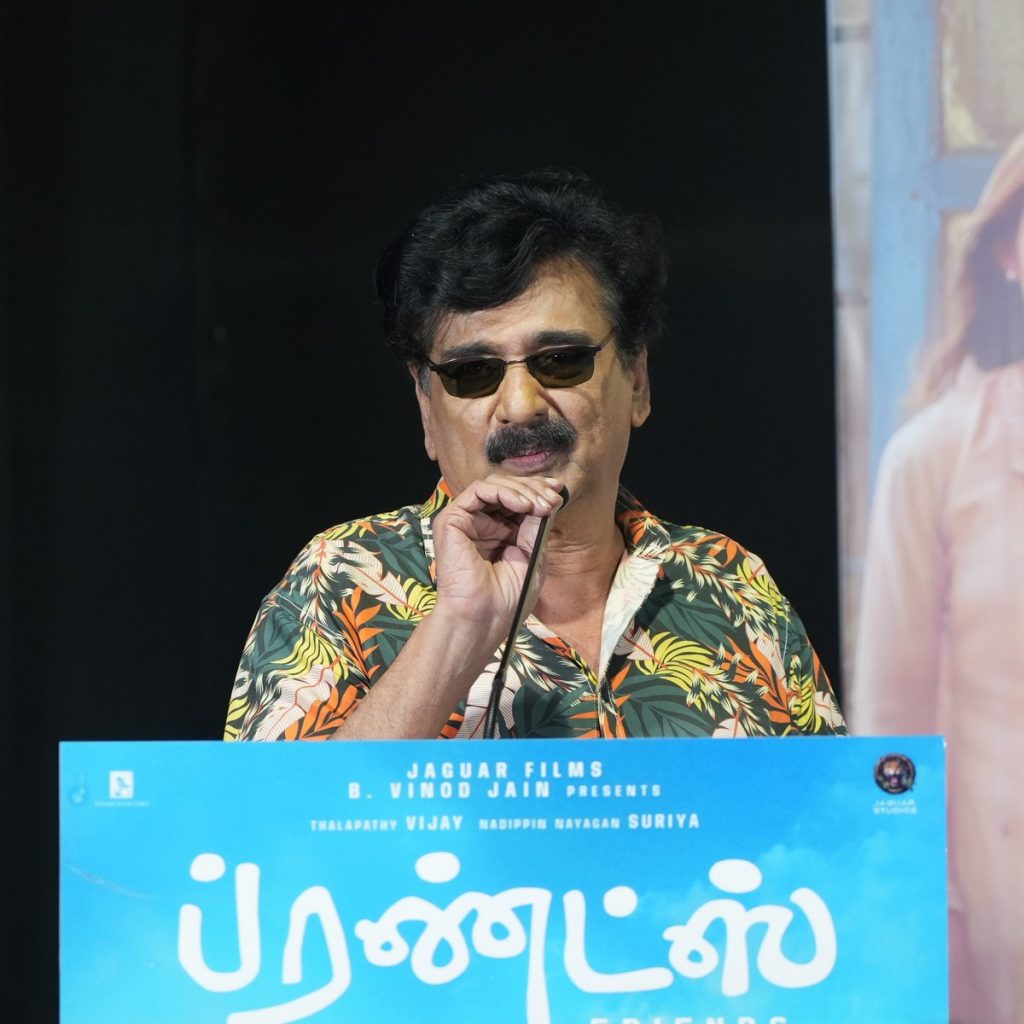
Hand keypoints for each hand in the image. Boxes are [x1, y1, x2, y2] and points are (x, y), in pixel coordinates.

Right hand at [431, 473, 566, 643]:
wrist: (483, 620)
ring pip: (493, 485)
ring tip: (540, 504)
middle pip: (506, 489)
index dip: (537, 491)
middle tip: (552, 499)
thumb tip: (549, 498)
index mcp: (496, 532)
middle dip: (533, 488)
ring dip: (522, 490)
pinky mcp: (451, 520)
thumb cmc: (506, 598)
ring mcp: (464, 521)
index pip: (515, 500)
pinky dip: (504, 492)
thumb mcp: (532, 554)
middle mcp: (478, 523)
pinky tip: (523, 505)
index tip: (558, 492)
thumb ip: (537, 525)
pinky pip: (478, 491)